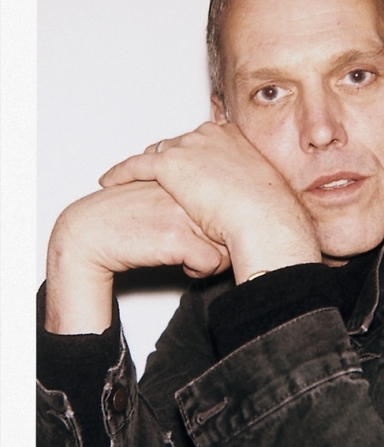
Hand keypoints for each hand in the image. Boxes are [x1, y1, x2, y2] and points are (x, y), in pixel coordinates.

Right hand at [45, 181, 229, 333]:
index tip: (219, 232)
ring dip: (214, 257)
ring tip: (193, 257)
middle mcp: (186, 189)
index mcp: (185, 174)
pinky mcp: (175, 237)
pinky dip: (200, 271)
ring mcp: (182, 211)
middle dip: (225, 240)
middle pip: (232, 219)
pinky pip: (211, 263)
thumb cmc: (125, 217)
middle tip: (208, 248)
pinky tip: (182, 266)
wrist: (89, 234)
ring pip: (227, 242)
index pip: (230, 196)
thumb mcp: (160, 195)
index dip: (226, 220)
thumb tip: (225, 217)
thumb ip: (190, 195)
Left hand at [100, 122, 320, 282]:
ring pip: (156, 153)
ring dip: (145, 169)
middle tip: (160, 180)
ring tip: (133, 182)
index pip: (202, 141)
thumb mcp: (261, 193)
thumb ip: (246, 189)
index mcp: (233, 137)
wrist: (263, 217)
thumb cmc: (269, 212)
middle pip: (177, 144)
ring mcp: (189, 146)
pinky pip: (136, 165)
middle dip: (168, 161)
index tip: (186, 169)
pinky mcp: (169, 163)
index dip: (191, 156)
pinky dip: (121, 173)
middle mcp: (209, 135)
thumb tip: (243, 205)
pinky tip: (111, 181)